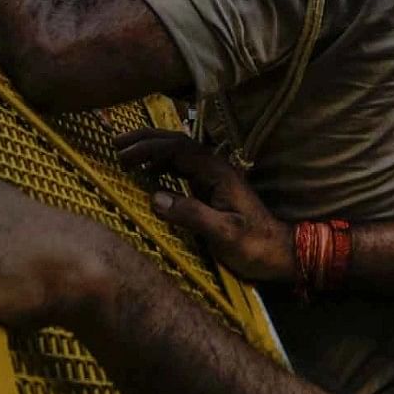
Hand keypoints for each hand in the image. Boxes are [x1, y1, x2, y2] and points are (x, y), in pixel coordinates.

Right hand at [110, 132, 289, 282]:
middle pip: (176, 142)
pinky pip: (182, 168)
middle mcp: (215, 168)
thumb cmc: (254, 245)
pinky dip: (161, 165)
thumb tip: (155, 198)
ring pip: (179, 153)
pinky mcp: (212, 189)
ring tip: (125, 155)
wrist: (279, 252)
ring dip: (152, 150)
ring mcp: (214, 177)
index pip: (177, 148)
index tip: (122, 155)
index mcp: (217, 172)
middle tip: (115, 144)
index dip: (148, 148)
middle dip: (146, 140)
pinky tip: (148, 175)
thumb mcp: (223, 234)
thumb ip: (191, 214)